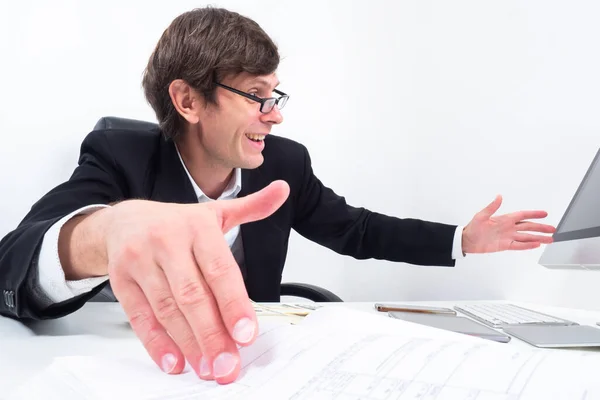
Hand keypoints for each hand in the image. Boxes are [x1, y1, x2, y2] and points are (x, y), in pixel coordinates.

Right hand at [101, 180, 288, 383]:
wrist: (124, 219)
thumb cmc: (176, 223)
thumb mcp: (215, 212)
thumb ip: (251, 207)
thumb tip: (283, 191)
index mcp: (197, 226)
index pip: (219, 269)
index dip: (233, 303)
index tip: (247, 333)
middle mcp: (167, 242)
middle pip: (192, 295)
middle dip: (212, 334)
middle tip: (228, 364)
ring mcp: (141, 261)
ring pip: (167, 309)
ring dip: (188, 343)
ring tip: (208, 368)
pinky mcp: (120, 280)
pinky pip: (139, 315)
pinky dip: (156, 342)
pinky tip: (174, 361)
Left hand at [462, 195, 555, 253]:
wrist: (468, 240)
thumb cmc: (473, 227)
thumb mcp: (481, 216)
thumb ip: (492, 207)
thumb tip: (499, 196)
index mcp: (505, 219)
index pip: (523, 215)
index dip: (534, 214)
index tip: (544, 213)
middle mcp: (509, 227)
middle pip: (529, 227)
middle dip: (541, 228)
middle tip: (553, 229)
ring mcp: (508, 237)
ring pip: (527, 237)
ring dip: (538, 238)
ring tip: (550, 239)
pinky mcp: (505, 245)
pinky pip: (519, 245)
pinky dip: (528, 245)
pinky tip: (537, 245)